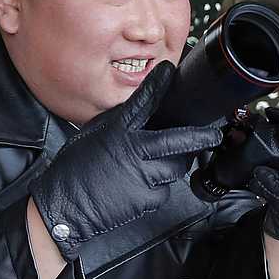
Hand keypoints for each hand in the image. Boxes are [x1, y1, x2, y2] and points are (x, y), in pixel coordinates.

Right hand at [29, 62, 221, 259]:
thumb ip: (115, 124)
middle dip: (200, 137)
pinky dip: (158, 188)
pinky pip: (163, 190)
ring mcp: (142, 175)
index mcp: (117, 130)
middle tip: (214, 135)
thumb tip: (133, 112)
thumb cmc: (73, 170)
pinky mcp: (146, 199)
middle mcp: (133, 150)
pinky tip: (141, 187)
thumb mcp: (91, 136)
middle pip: (177, 139)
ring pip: (175, 166)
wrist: (64, 205)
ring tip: (162, 165)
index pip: (143, 101)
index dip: (159, 84)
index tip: (170, 72)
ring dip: (174, 164)